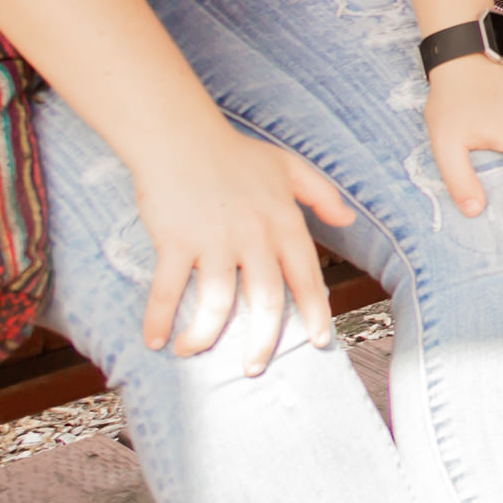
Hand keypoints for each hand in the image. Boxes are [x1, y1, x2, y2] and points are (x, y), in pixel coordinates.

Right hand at [126, 125, 355, 373]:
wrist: (181, 135)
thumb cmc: (235, 153)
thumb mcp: (289, 166)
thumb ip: (321, 194)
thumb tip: (347, 219)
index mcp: (283, 222)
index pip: (306, 276)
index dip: (314, 311)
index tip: (319, 341)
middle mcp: (254, 235)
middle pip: (266, 300)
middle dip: (263, 341)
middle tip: (255, 367)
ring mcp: (214, 240)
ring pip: (218, 303)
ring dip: (204, 335)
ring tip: (192, 351)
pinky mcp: (176, 240)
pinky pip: (168, 289)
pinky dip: (160, 318)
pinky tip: (155, 339)